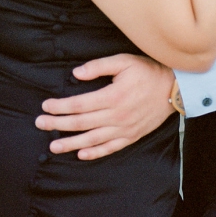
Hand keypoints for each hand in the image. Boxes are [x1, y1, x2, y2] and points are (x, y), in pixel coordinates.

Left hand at [35, 53, 174, 158]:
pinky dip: (95, 153)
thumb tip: (76, 74)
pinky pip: (110, 148)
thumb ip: (99, 66)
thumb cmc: (149, 72)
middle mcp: (116, 115)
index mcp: (113, 96)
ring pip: (92, 139)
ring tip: (53, 146)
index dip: (60, 106)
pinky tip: (81, 154)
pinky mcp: (132, 136)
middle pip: (81, 123)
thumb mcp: (125, 61)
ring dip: (71, 143)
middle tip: (40, 124)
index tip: (46, 106)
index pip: (79, 104)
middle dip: (57, 124)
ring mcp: (124, 128)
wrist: (175, 88)